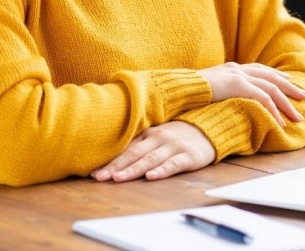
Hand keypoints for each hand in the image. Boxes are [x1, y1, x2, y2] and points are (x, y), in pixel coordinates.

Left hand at [91, 121, 215, 182]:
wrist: (209, 127)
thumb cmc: (180, 134)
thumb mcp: (159, 135)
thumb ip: (141, 144)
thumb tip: (115, 158)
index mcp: (150, 134)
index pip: (127, 149)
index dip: (111, 160)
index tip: (94, 172)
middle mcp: (159, 138)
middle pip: (134, 153)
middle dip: (116, 166)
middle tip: (100, 177)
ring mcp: (174, 146)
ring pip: (150, 159)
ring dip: (133, 169)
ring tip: (118, 178)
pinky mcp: (189, 156)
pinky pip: (173, 164)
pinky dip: (162, 170)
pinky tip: (151, 177)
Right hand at [197, 62, 304, 126]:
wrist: (179, 88)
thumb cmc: (189, 93)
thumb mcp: (209, 89)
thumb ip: (221, 91)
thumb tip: (227, 100)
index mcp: (232, 68)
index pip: (260, 70)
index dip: (276, 77)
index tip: (288, 83)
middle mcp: (238, 69)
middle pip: (270, 77)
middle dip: (289, 88)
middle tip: (304, 96)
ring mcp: (238, 76)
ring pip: (271, 89)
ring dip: (286, 104)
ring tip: (297, 117)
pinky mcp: (238, 85)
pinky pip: (262, 99)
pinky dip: (273, 111)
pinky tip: (280, 122)